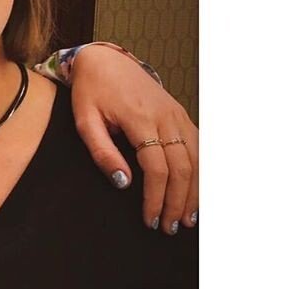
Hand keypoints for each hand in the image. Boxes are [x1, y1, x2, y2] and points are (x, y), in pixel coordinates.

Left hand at [70, 45, 197, 232]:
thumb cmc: (91, 91)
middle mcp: (166, 117)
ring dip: (195, 191)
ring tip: (188, 218)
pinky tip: (198, 192)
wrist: (106, 61)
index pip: (157, 168)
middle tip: (170, 227)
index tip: (150, 220)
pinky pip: (199, 146)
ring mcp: (177, 115)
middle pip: (183, 167)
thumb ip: (102, 152)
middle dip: (178, 202)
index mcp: (140, 119)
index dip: (156, 198)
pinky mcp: (181, 115)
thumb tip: (123, 183)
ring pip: (198, 159)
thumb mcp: (85, 121)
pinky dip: (202, 172)